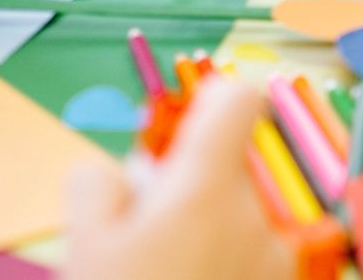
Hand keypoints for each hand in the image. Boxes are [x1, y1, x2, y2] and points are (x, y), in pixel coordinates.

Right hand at [62, 79, 292, 279]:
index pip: (238, 100)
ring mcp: (277, 255)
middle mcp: (255, 215)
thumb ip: (97, 183)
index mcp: (207, 190)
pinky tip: (194, 279)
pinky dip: (228, 259)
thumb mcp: (85, 242)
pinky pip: (255, 251)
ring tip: (168, 266)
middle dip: (190, 185)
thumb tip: (121, 174)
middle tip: (148, 231)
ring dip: (207, 227)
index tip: (183, 126)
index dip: (211, 100)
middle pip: (228, 165)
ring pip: (240, 213)